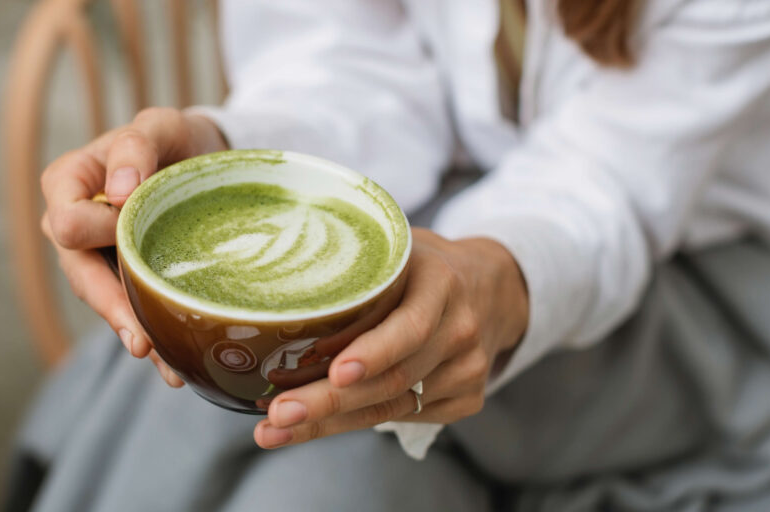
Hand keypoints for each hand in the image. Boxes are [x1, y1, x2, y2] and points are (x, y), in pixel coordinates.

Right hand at [40, 108, 227, 384]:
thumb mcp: (160, 126)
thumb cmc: (174, 139)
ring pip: (107, 302)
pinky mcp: (128, 280)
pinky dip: (155, 339)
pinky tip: (174, 369)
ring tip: (165, 365)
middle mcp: (75, 225)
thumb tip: (118, 190)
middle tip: (142, 339)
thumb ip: (135, 145)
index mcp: (68, 183)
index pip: (67, 220)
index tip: (129, 226)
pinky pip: (134, 313)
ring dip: (135, 333)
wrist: (206, 161)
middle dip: (112, 306)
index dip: (97, 230)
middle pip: (81, 274)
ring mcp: (100, 258)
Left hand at [254, 228, 528, 447]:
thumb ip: (359, 269)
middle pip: (394, 379)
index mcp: (443, 285)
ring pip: (392, 407)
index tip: (335, 372)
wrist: (493, 287)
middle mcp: (462, 331)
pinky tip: (316, 424)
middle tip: (278, 416)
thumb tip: (282, 294)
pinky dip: (356, 423)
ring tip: (275, 429)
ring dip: (329, 422)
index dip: (374, 352)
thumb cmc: (424, 268)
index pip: (411, 327)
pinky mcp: (466, 399)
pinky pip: (405, 418)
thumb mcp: (398, 249)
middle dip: (329, 402)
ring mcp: (468, 370)